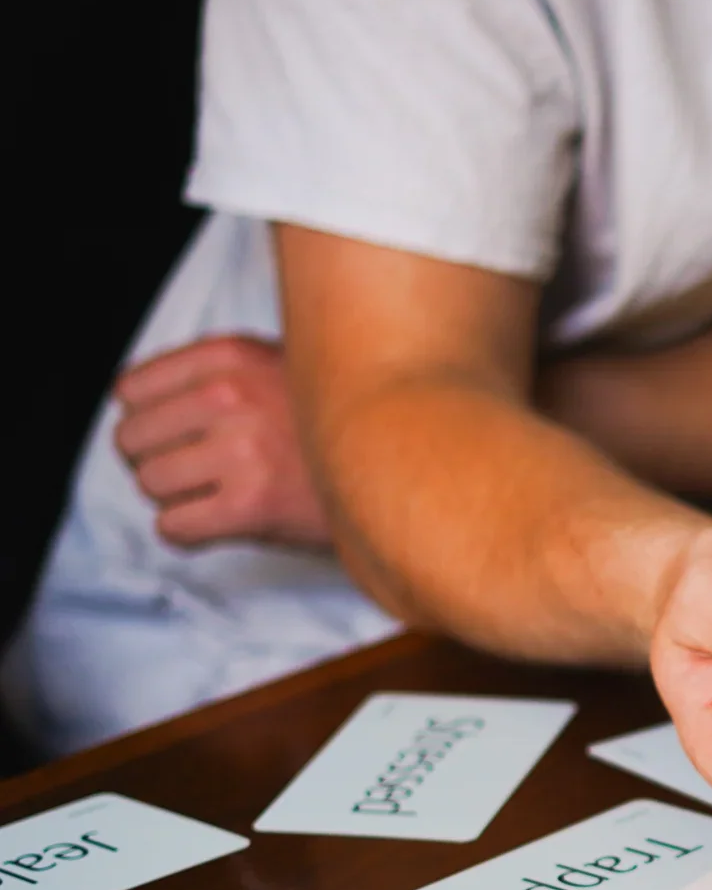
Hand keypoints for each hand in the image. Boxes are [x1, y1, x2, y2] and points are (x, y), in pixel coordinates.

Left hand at [113, 334, 332, 549]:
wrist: (403, 468)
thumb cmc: (341, 425)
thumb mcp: (282, 365)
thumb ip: (217, 374)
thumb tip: (136, 401)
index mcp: (232, 356)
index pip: (130, 389)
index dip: (147, 418)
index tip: (170, 433)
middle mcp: (231, 398)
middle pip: (132, 438)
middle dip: (155, 458)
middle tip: (193, 469)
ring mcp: (241, 452)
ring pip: (150, 484)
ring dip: (175, 497)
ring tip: (214, 495)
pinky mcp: (251, 506)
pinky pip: (174, 527)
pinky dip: (188, 532)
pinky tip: (216, 523)